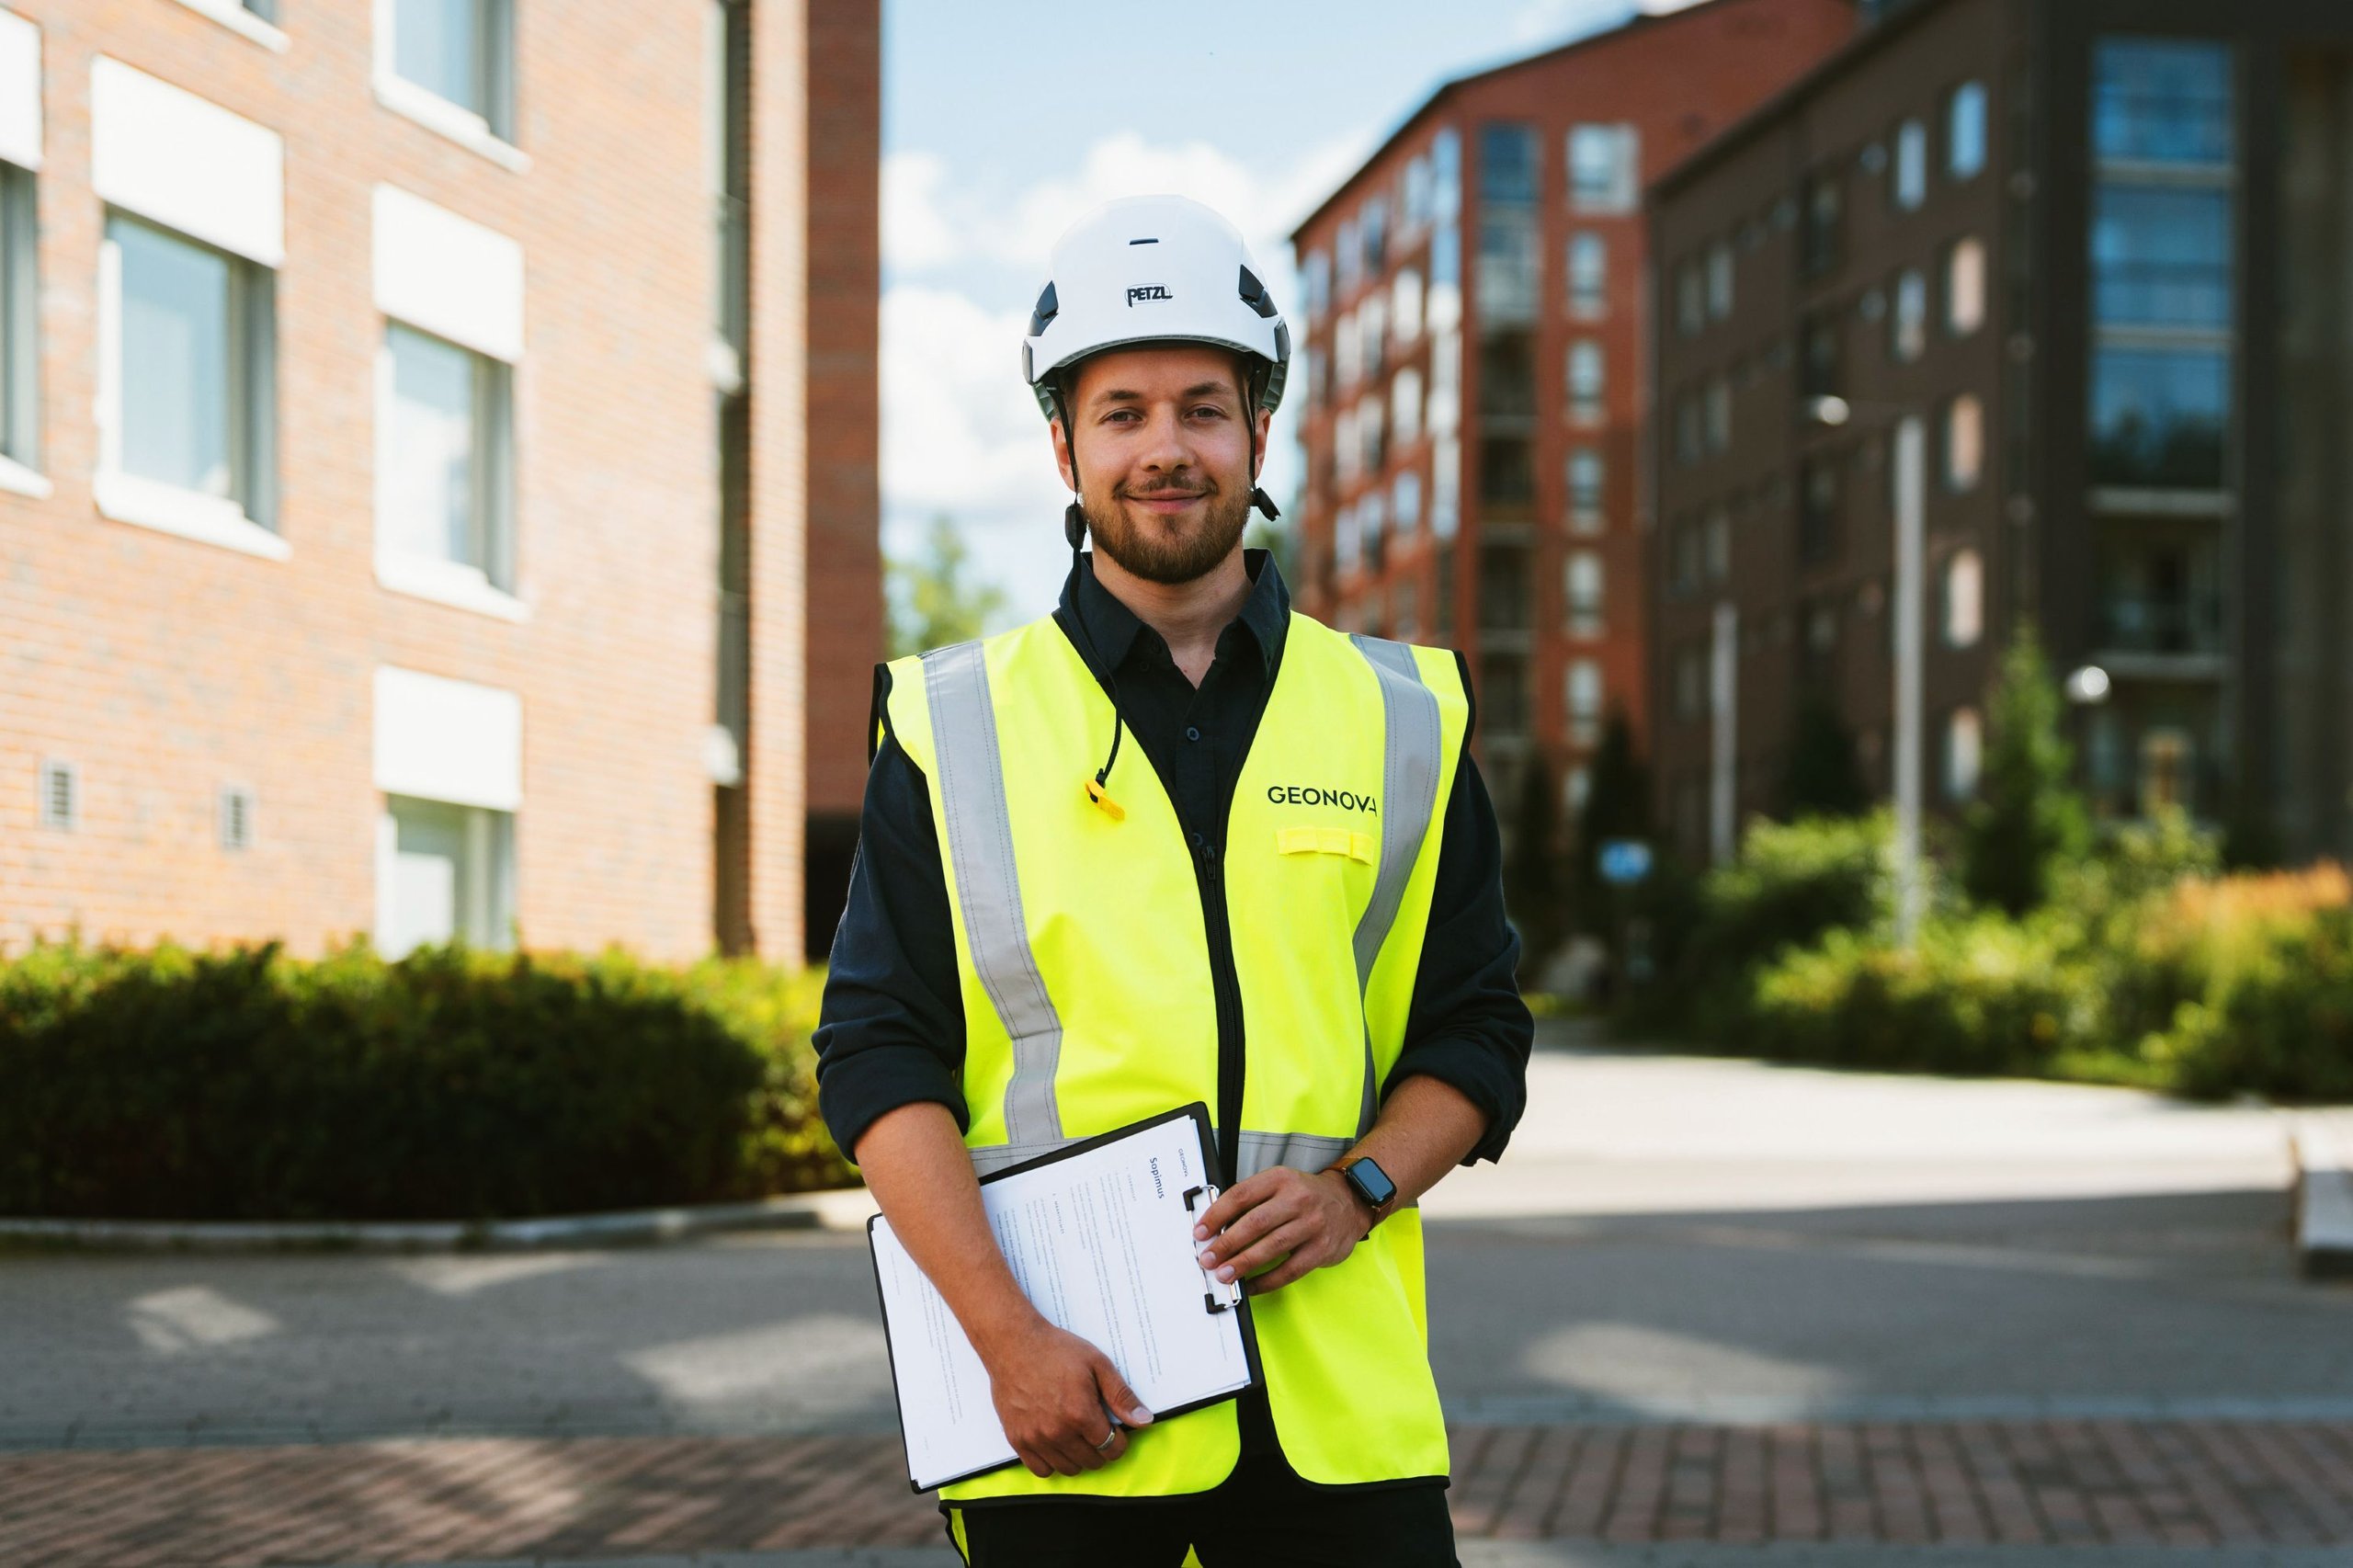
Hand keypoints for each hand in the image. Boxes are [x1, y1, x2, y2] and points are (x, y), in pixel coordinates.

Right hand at [974, 1315, 1152, 1477]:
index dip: (1120, 1441)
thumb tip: (1144, 1421)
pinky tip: (1057, 1445)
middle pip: (1092, 1461)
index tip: (1116, 1432)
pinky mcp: (1017, 1440)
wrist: (1013, 1344)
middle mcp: (1058, 1431)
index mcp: (1080, 1414)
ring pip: (1069, 1469)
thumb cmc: (1056, 1350)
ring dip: (1079, 1458)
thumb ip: (1121, 1396)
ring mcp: (1035, 1438)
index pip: (1111, 1447)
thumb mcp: (1097, 1364)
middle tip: (1097, 1431)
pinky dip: (1052, 1463)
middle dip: (1102, 1449)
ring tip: (1078, 1437)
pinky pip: (1041, 1470)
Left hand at [1191, 1166, 1368, 1297]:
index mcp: (1280, 1179)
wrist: (1349, 1202)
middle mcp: (1297, 1199)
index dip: (1217, 1215)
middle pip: (1255, 1222)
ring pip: (1271, 1246)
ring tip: (1224, 1274)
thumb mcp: (1280, 1185)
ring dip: (1243, 1263)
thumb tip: (1216, 1228)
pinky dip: (1267, 1281)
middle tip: (1207, 1258)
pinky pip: (1290, 1270)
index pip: (1241, 1195)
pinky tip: (1252, 1286)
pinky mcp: (1321, 1249)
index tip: (1200, 1232)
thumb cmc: (1306, 1195)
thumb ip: (1252, 1201)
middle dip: (1226, 1243)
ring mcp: (1312, 1224)